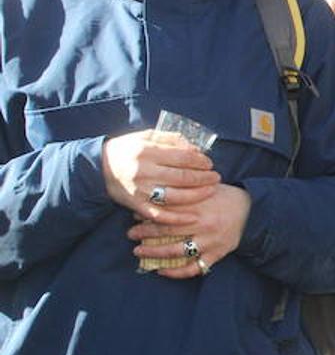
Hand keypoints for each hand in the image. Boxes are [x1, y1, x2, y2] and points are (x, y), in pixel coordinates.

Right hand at [102, 130, 219, 221]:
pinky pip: (160, 215)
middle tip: (216, 177)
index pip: (183, 157)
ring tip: (211, 191)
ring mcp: (141, 190)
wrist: (98, 167)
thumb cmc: (126, 149)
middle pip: (183, 177)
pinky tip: (193, 217)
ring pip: (176, 196)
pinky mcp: (136, 205)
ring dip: (197, 195)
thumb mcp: (145, 136)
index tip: (209, 163)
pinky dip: (177, 218)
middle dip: (204, 178)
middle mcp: (144, 171)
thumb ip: (170, 139)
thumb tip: (195, 147)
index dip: (200, 161)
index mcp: (148, 151)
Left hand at [128, 184, 250, 278]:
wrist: (253, 211)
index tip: (135, 215)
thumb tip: (156, 195)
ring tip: (139, 252)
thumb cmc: (225, 198)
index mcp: (200, 204)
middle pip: (167, 230)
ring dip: (154, 253)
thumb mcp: (206, 188)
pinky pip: (194, 268)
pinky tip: (161, 271)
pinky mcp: (217, 254)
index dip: (148, 213)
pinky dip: (176, 273)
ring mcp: (210, 240)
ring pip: (176, 251)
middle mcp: (204, 223)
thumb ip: (184, 191)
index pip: (167, 209)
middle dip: (144, 233)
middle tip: (130, 234)